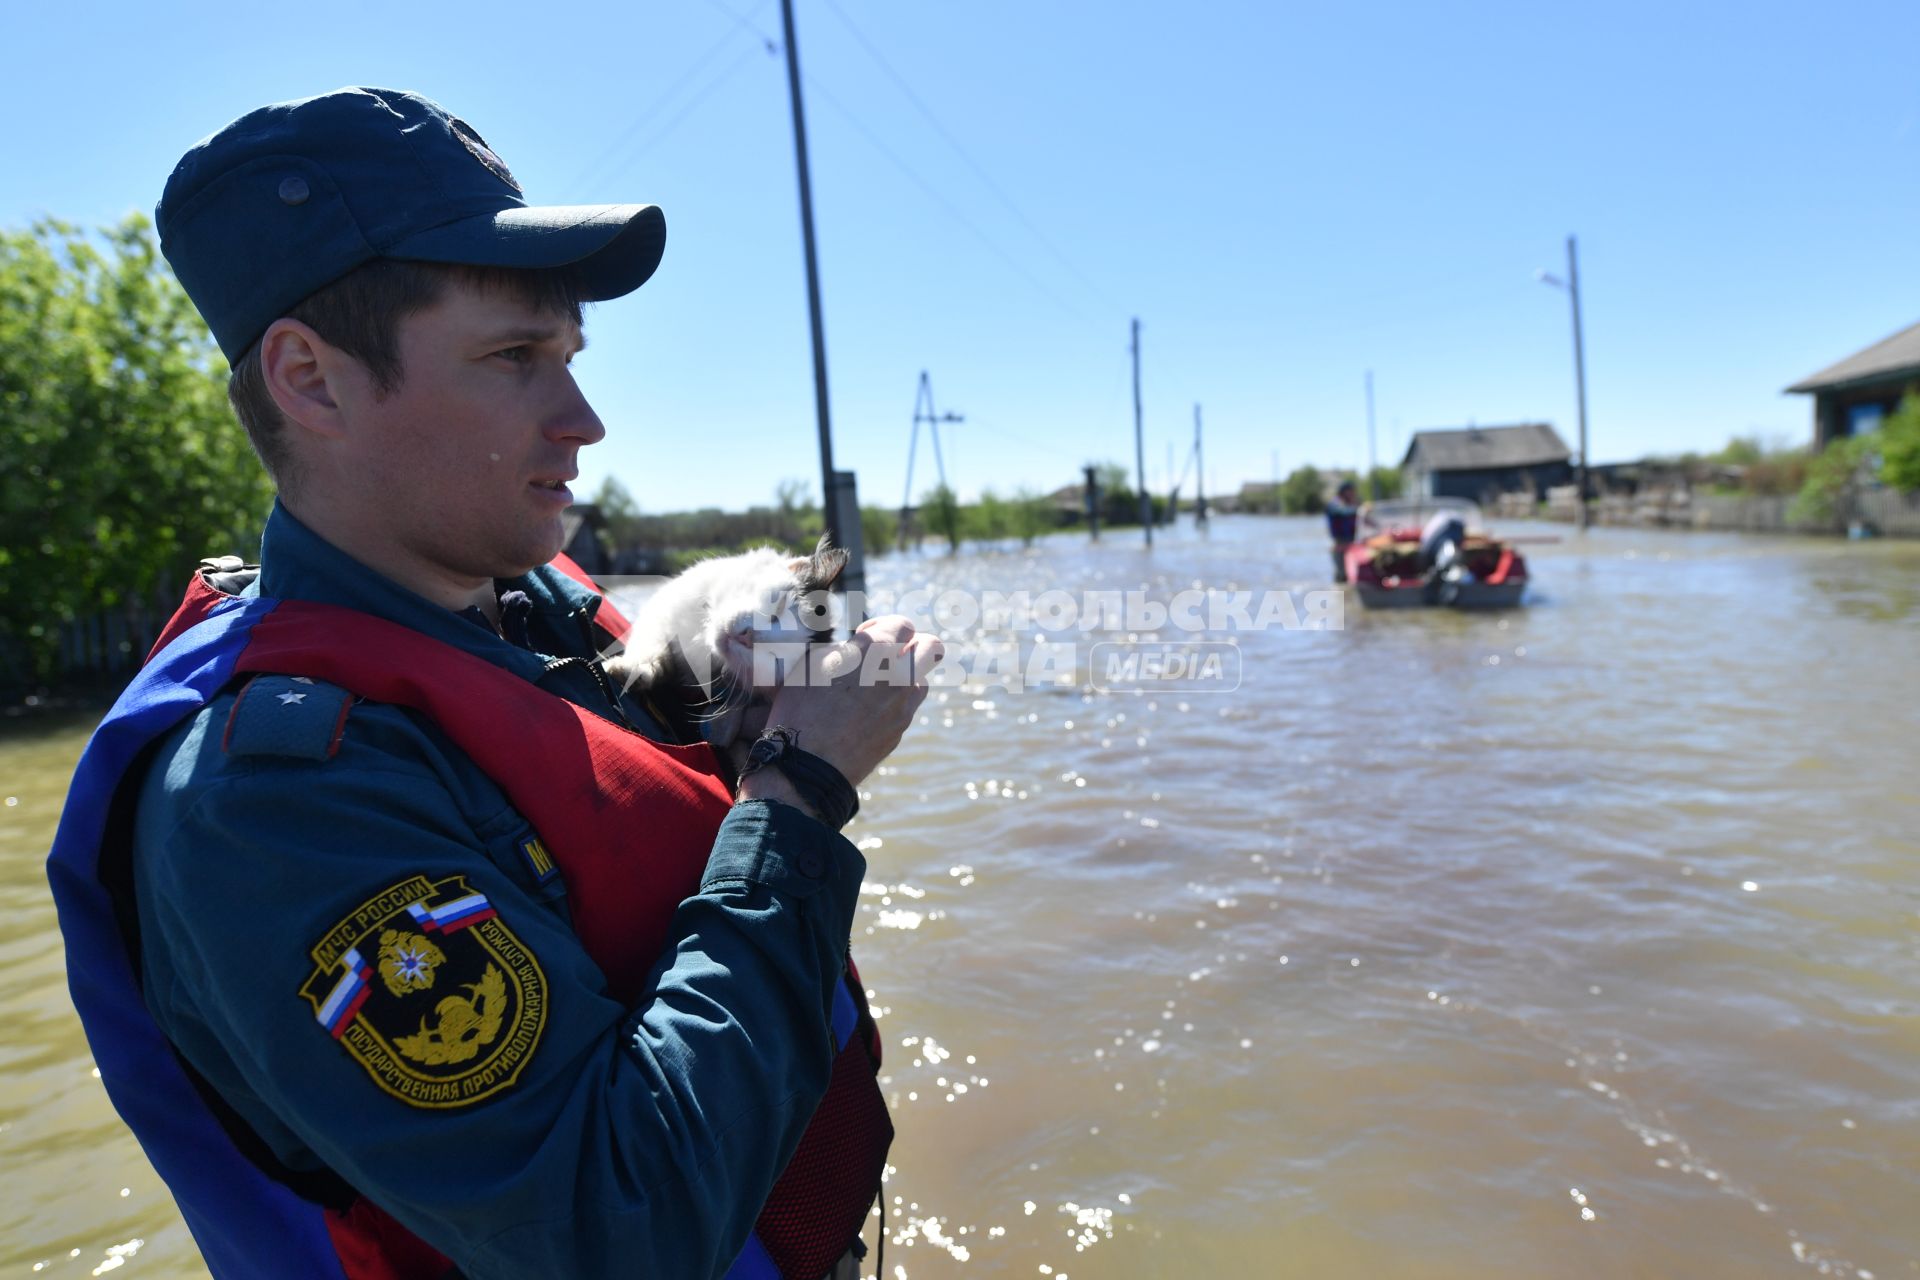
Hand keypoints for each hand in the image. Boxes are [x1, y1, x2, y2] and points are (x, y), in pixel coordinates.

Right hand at [734, 615, 942, 795]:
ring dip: (907, 675)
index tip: (866, 634)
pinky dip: (896, 703)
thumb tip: (854, 650)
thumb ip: (844, 650)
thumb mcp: (810, 664)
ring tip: (878, 683)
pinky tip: (870, 710)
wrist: (809, 765)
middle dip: (913, 644)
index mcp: (875, 651)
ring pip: (922, 679)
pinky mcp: (900, 729)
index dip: (884, 626)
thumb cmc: (800, 710)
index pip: (903, 625)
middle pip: (930, 646)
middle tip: (889, 653)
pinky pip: (907, 707)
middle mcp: (898, 675)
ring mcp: (903, 705)